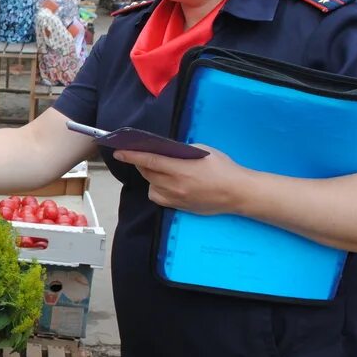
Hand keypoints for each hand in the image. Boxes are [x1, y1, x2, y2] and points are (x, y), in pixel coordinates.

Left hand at [114, 145, 252, 215]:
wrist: (237, 193)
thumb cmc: (223, 168)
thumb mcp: (202, 150)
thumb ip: (181, 150)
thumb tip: (165, 150)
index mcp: (181, 168)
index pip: (149, 160)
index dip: (132, 156)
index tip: (119, 151)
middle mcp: (175, 185)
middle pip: (147, 172)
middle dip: (140, 162)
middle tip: (139, 154)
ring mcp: (176, 198)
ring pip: (151, 185)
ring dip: (149, 175)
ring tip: (156, 168)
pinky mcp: (178, 207)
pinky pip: (157, 197)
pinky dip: (156, 188)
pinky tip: (163, 182)